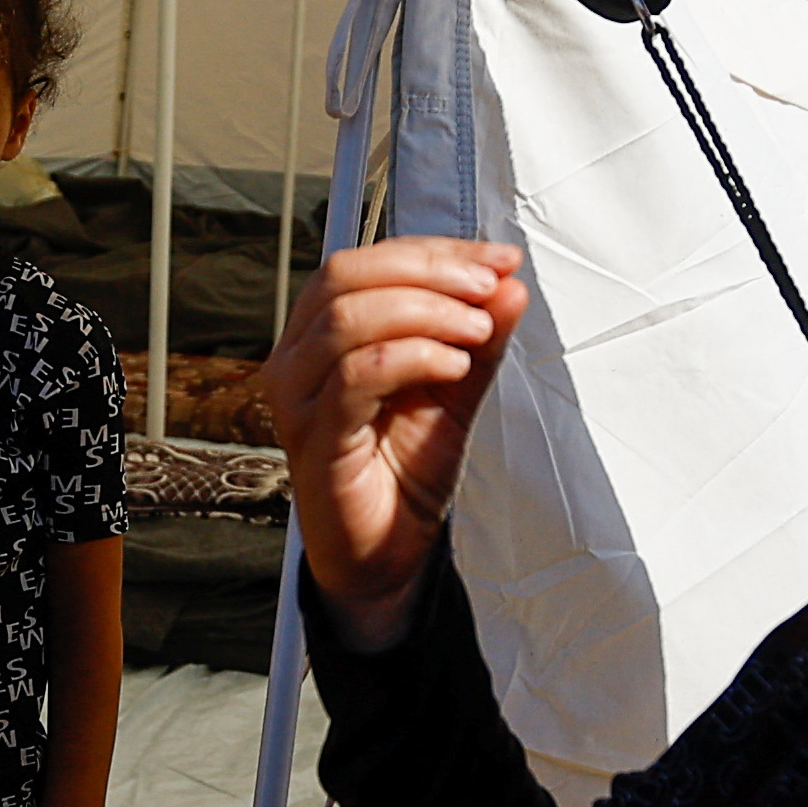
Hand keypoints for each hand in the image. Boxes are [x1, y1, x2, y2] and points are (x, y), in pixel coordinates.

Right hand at [253, 237, 528, 650]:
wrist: (386, 554)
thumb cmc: (404, 473)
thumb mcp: (456, 390)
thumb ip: (479, 339)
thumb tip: (509, 284)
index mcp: (322, 335)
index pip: (367, 263)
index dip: (435, 251)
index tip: (497, 259)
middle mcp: (298, 359)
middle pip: (346, 276)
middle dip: (428, 272)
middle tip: (486, 289)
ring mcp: (299, 398)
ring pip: (346, 318)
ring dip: (425, 312)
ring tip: (476, 331)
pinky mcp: (315, 437)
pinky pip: (355, 375)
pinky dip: (412, 356)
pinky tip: (452, 366)